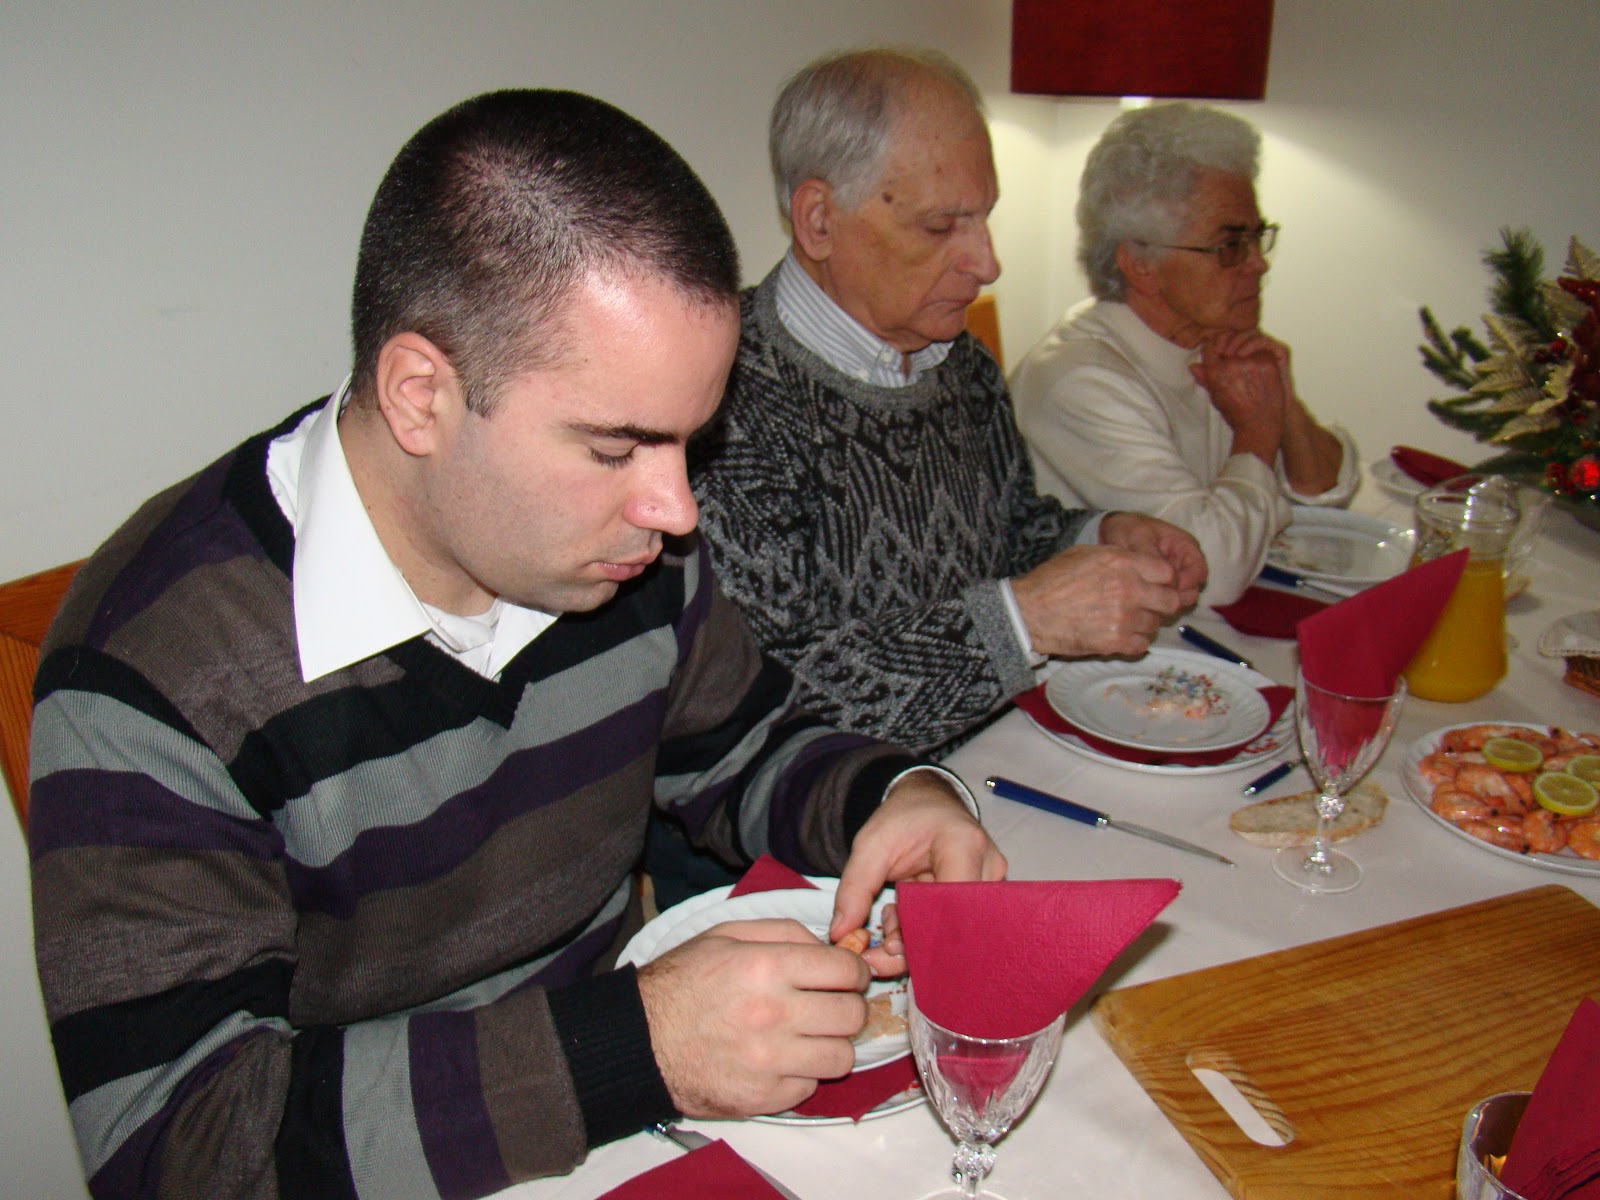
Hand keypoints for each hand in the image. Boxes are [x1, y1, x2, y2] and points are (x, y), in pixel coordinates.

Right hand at [638, 918, 870, 1117]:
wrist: (638, 1041)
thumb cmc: (681, 983)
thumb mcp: (725, 935)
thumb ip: (783, 931)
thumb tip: (828, 947)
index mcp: (765, 966)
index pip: (845, 970)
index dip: (853, 971)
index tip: (845, 976)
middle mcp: (773, 1014)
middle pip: (852, 1015)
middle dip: (849, 1007)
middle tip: (830, 1005)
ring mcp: (769, 1060)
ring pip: (842, 1057)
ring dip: (831, 1044)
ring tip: (809, 1036)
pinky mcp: (762, 1097)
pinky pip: (811, 1087)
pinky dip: (802, 1074)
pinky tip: (780, 1060)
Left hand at [830, 771, 1004, 972]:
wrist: (927, 803)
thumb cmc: (904, 818)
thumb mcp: (870, 844)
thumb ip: (854, 888)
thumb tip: (841, 934)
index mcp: (964, 844)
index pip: (951, 904)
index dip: (920, 930)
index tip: (887, 945)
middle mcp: (988, 867)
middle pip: (957, 925)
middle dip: (915, 945)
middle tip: (879, 952)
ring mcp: (990, 885)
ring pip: (956, 933)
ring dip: (917, 942)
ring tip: (888, 932)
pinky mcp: (983, 899)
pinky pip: (954, 928)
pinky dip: (924, 934)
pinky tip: (902, 927)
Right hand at [1011, 542, 1185, 658]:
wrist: (1030, 613)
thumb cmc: (1052, 581)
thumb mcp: (1085, 554)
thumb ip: (1118, 558)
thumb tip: (1139, 564)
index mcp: (1122, 562)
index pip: (1167, 573)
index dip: (1163, 580)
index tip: (1154, 585)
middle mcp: (1129, 589)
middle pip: (1170, 601)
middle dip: (1162, 604)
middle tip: (1147, 606)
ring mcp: (1124, 617)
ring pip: (1155, 625)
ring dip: (1145, 623)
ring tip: (1125, 620)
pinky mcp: (1116, 642)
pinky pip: (1142, 645)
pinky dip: (1134, 641)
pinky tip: (1120, 634)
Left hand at [1098, 511, 1206, 606]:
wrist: (1112, 531)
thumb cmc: (1128, 529)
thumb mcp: (1137, 536)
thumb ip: (1152, 556)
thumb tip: (1167, 577)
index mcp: (1186, 547)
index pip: (1198, 572)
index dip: (1186, 583)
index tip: (1165, 589)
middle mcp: (1185, 564)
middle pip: (1192, 590)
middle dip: (1176, 598)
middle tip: (1153, 601)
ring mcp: (1175, 578)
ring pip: (1180, 600)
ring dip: (1165, 605)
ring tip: (1144, 602)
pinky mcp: (1162, 589)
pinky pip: (1166, 603)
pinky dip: (1157, 607)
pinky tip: (1140, 604)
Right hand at [1190, 330, 1288, 461]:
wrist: (1260, 424)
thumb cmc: (1236, 414)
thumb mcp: (1216, 397)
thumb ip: (1205, 379)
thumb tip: (1193, 365)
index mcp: (1215, 372)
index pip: (1210, 347)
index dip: (1214, 350)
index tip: (1219, 355)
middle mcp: (1232, 364)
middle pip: (1227, 345)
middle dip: (1229, 351)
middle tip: (1235, 362)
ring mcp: (1251, 362)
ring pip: (1245, 346)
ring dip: (1245, 353)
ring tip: (1249, 368)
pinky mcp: (1267, 363)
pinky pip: (1261, 351)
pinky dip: (1260, 357)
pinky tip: (1260, 370)